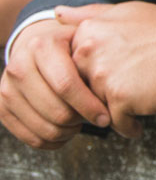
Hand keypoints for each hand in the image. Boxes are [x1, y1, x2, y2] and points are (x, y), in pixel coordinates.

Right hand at [0, 18, 110, 147]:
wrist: (35, 43)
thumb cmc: (69, 43)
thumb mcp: (85, 37)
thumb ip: (100, 51)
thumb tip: (120, 80)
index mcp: (42, 46)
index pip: (66, 85)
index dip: (89, 106)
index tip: (107, 117)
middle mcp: (19, 67)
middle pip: (56, 111)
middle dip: (81, 121)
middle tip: (97, 119)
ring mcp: (7, 88)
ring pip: (44, 128)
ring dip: (69, 132)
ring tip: (82, 123)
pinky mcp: (2, 107)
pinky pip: (29, 137)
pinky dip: (52, 142)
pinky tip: (67, 132)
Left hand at [64, 2, 155, 137]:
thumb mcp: (125, 11)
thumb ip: (87, 14)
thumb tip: (56, 13)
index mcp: (86, 34)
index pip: (73, 68)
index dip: (93, 76)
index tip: (113, 77)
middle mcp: (88, 54)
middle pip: (82, 89)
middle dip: (101, 97)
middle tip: (127, 94)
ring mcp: (102, 77)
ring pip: (97, 108)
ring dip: (115, 112)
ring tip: (137, 105)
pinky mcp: (120, 99)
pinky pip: (117, 124)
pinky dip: (129, 127)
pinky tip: (141, 121)